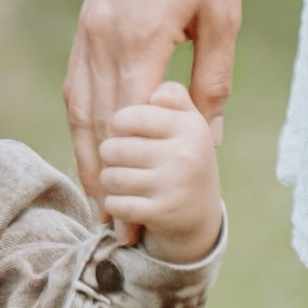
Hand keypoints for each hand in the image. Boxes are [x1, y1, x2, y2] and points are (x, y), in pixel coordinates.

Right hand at [64, 0, 240, 236]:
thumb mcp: (222, 13)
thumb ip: (212, 80)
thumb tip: (205, 141)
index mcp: (139, 43)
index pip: (127, 130)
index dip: (127, 179)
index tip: (131, 217)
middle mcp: (102, 46)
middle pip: (97, 132)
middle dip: (104, 184)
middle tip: (113, 226)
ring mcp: (86, 40)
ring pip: (79, 116)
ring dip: (87, 162)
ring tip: (99, 200)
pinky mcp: (83, 35)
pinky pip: (76, 93)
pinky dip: (82, 129)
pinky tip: (91, 153)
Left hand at [99, 82, 221, 263]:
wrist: (199, 214)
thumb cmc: (183, 159)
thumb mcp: (186, 124)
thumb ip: (173, 99)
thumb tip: (157, 93)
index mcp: (189, 125)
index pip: (128, 116)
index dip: (116, 126)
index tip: (121, 133)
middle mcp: (184, 152)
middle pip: (114, 148)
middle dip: (108, 157)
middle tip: (116, 161)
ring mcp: (173, 184)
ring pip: (111, 177)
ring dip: (108, 182)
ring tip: (119, 180)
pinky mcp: (161, 213)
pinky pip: (115, 204)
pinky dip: (113, 205)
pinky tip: (124, 201)